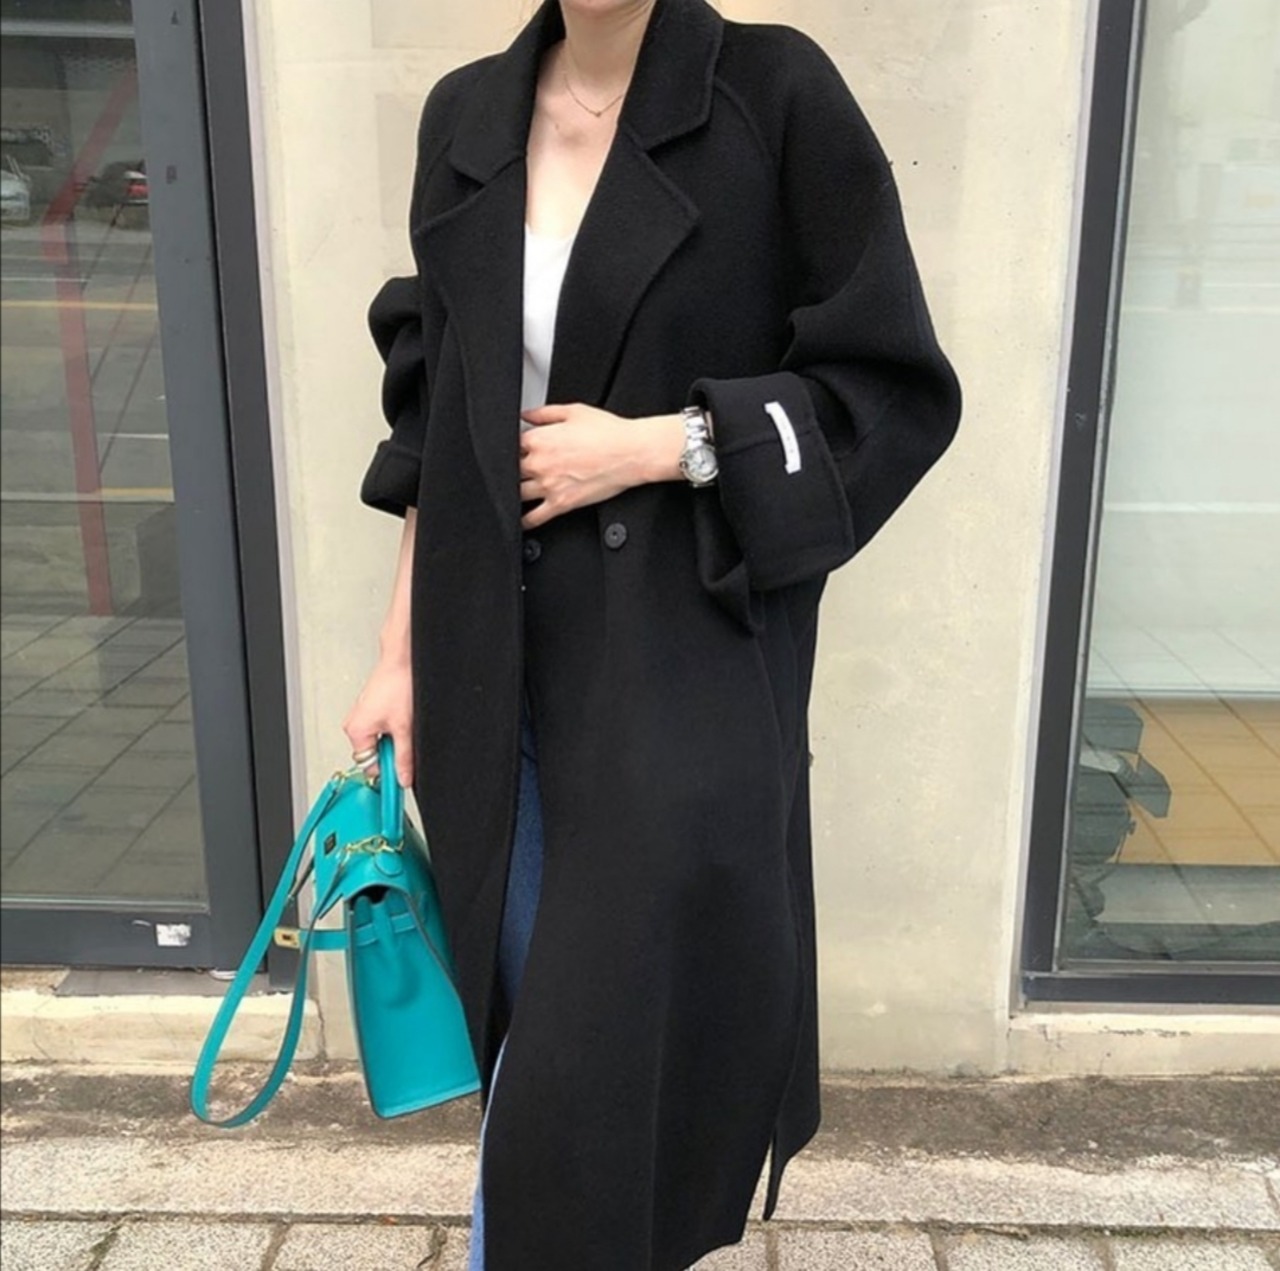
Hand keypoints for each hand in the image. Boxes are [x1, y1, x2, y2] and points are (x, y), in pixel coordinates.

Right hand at [342, 653, 413, 788]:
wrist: (404, 658)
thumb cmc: (398, 683)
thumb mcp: (405, 728)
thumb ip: (403, 757)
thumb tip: (403, 777)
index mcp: (356, 731)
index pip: (369, 766)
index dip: (387, 771)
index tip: (400, 778)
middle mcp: (355, 723)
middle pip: (375, 753)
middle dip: (392, 751)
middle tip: (407, 740)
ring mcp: (363, 714)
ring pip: (381, 739)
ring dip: (395, 737)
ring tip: (405, 721)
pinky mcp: (373, 706)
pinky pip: (383, 726)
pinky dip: (395, 725)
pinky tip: (404, 714)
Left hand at [519, 403, 683, 529]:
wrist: (631, 453)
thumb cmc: (608, 432)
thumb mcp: (573, 412)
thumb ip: (544, 413)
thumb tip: (526, 415)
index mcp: (539, 439)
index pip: (511, 444)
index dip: (513, 447)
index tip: (519, 450)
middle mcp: (539, 463)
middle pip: (510, 471)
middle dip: (513, 470)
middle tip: (520, 470)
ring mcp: (548, 486)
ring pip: (516, 494)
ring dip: (514, 494)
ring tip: (516, 493)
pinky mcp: (561, 504)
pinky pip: (534, 518)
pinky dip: (524, 522)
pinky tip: (521, 521)